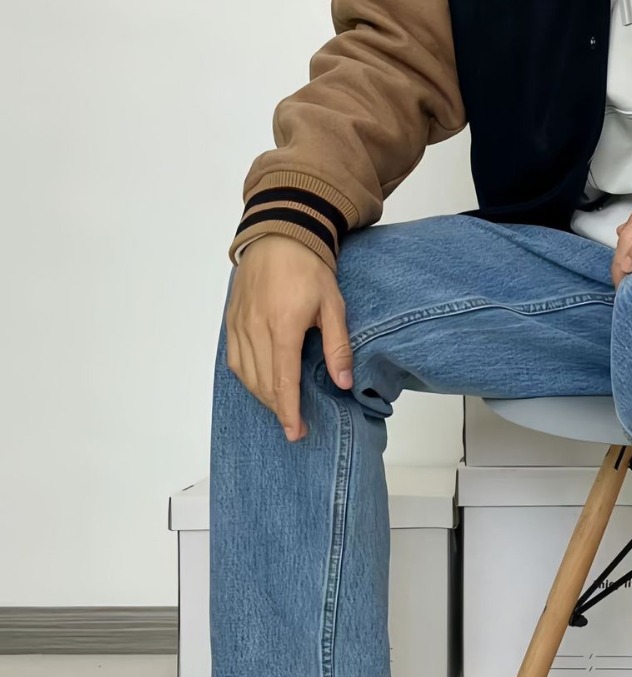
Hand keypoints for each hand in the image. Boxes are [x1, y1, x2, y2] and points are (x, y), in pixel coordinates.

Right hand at [225, 236, 352, 441]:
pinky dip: (247, 378)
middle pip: (263, 383)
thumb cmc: (309, 268)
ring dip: (262, 396)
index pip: (283, 381)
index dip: (289, 411)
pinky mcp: (231, 319)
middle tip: (295, 427)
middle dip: (278, 409)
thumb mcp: (333, 305)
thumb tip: (343, 383)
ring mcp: (239, 324)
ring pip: (246, 374)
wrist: (279, 233)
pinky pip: (235, 359)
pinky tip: (261, 386)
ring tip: (281, 409)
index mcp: (283, 326)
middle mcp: (255, 328)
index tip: (296, 431)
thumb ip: (338, 347)